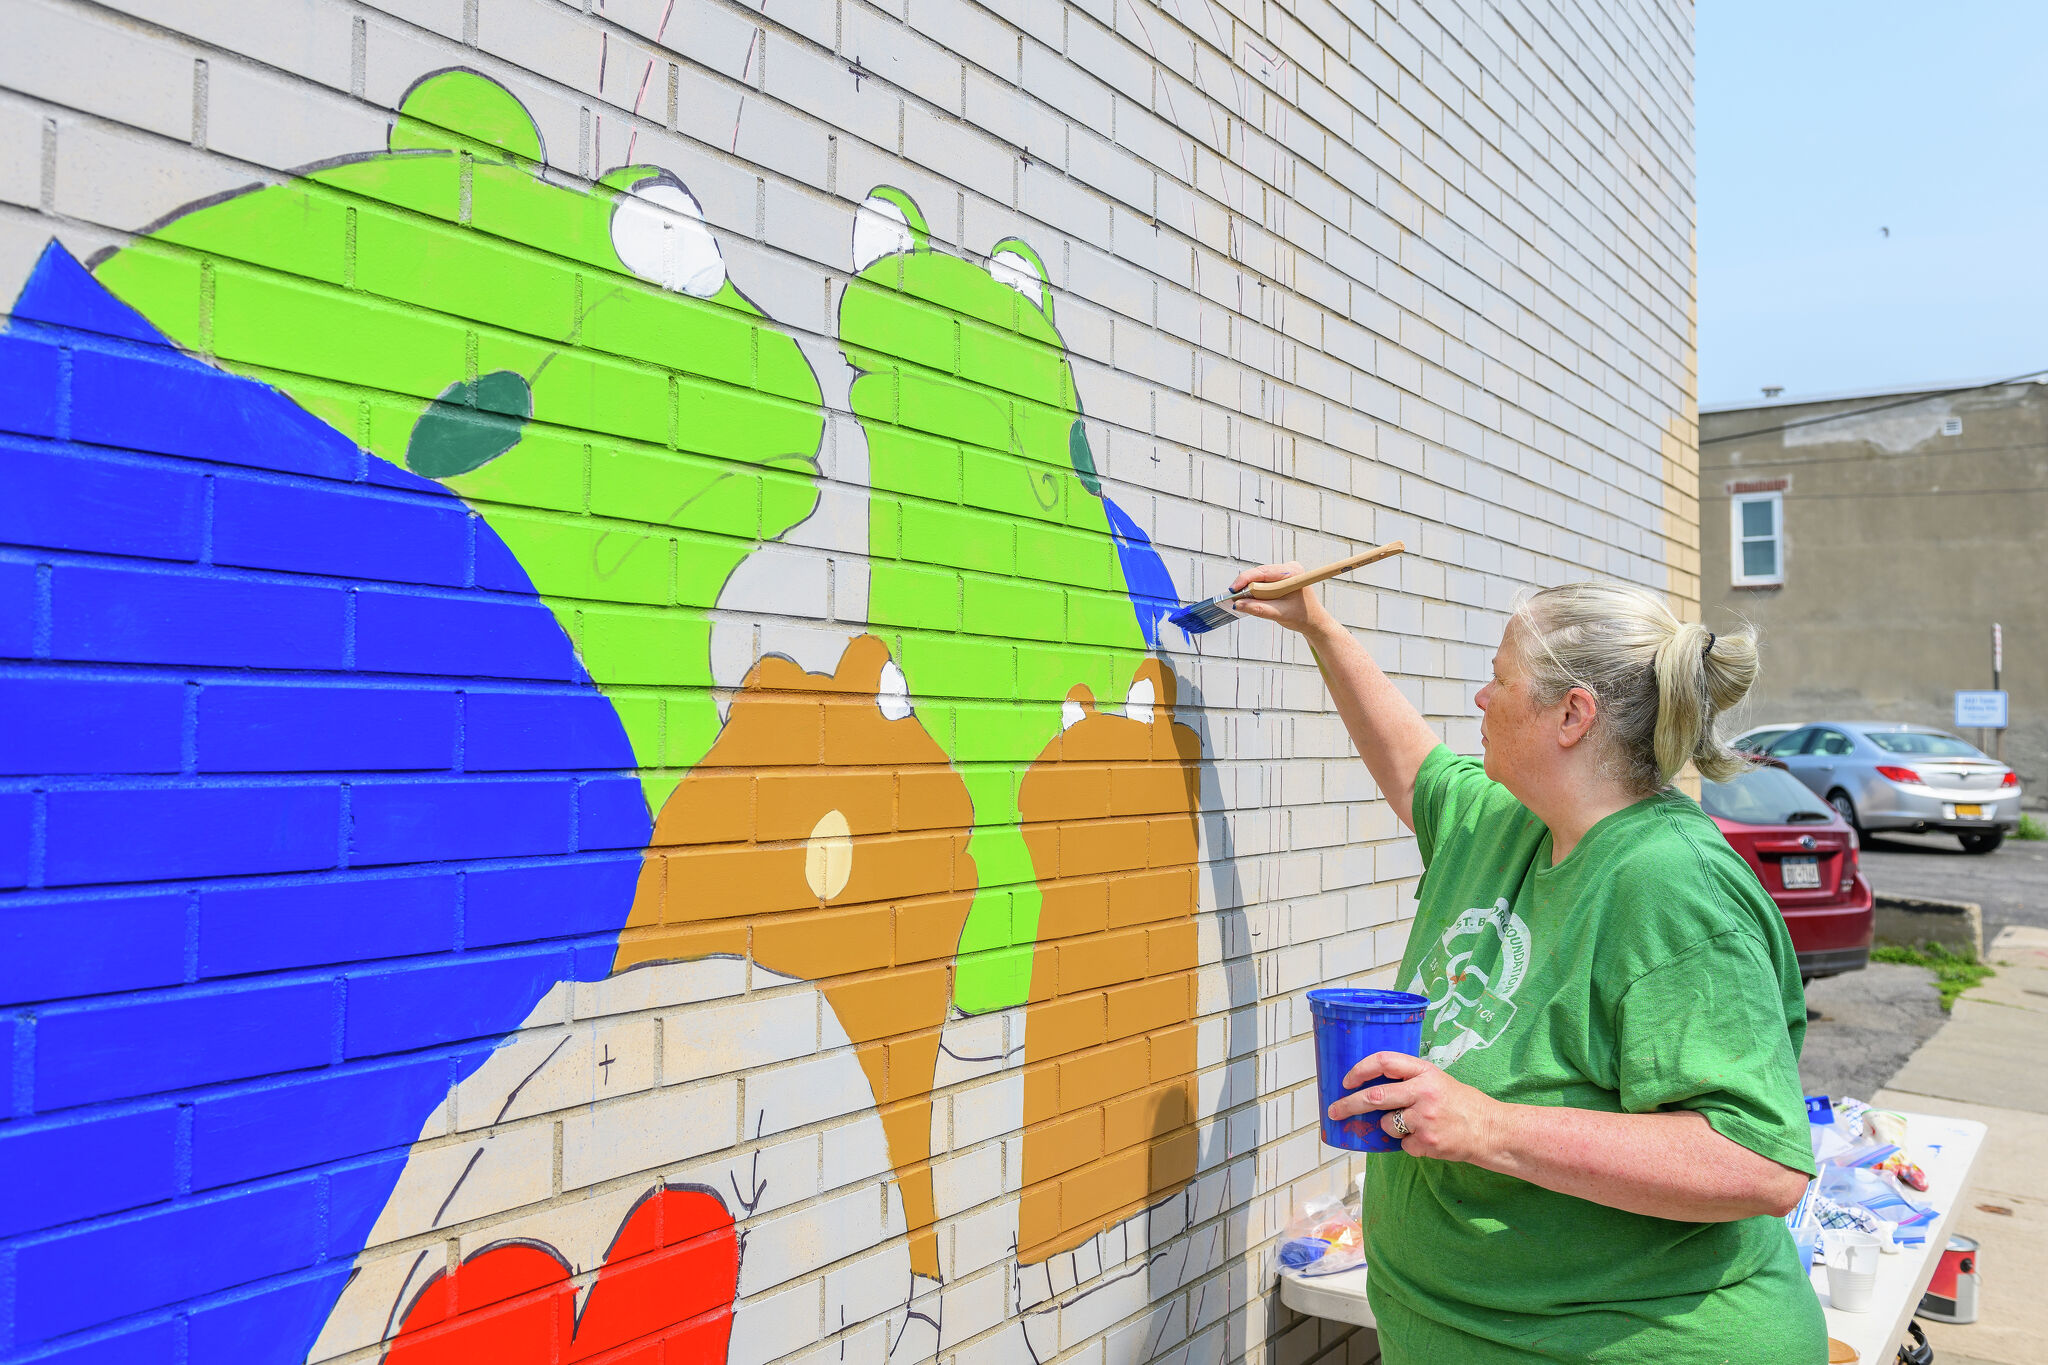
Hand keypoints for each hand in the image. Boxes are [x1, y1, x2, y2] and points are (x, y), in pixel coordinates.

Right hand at [1228, 562, 1333, 635]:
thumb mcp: (1280, 614)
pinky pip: (1262, 582)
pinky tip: (1250, 599)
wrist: (1314, 622)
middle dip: (1245, 586)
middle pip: (1259, 574)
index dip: (1245, 579)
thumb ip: (1259, 609)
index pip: (1263, 572)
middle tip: (1232, 598)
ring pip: (1259, 578)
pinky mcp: (1280, 579)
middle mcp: (1288, 569)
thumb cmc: (1302, 617)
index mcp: (1292, 573)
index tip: (1233, 590)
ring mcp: (1284, 573)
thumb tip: (1238, 604)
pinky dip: (1255, 591)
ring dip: (1249, 589)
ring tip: (1240, 600)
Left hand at [1327, 1051, 1505, 1163]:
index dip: (1360, 1070)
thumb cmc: (1461, 1103)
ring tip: (1413, 1125)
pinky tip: (1427, 1139)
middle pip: (1374, 1097)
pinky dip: (1408, 1144)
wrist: (1491, 1130)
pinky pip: (1402, 1144)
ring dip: (1389, 1127)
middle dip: (1348, 1105)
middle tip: (1333, 1111)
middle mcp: (1423, 1092)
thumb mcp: (1437, 1080)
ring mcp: (1425, 1119)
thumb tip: (1369, 1088)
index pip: (1384, 1062)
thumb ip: (1408, 1080)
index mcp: (1425, 1072)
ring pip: (1386, 1124)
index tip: (1346, 1080)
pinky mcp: (1427, 1143)